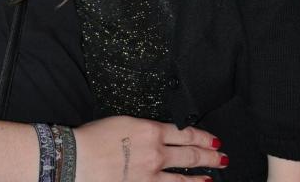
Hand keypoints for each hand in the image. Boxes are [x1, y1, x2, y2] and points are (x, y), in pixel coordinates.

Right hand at [74, 116, 226, 181]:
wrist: (77, 158)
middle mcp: (156, 153)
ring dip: (201, 176)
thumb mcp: (124, 122)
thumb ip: (145, 129)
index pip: (185, 132)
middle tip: (222, 157)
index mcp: (150, 130)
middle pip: (190, 153)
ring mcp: (151, 175)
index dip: (202, 136)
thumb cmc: (94, 137)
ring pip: (184, 177)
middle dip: (209, 155)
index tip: (213, 139)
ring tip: (212, 176)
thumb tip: (161, 135)